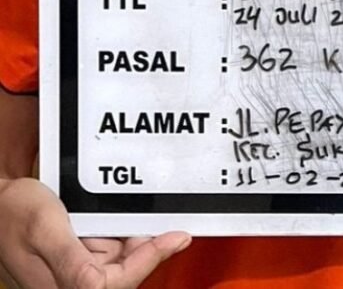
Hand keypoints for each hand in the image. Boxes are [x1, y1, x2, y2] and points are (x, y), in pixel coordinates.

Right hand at [0, 177, 190, 288]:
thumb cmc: (14, 212)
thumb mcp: (45, 229)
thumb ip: (72, 259)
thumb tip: (100, 286)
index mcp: (63, 286)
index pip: (118, 282)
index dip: (151, 260)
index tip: (177, 238)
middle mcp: (71, 283)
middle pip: (125, 273)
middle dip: (147, 247)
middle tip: (167, 220)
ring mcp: (76, 269)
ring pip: (120, 260)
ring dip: (135, 238)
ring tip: (141, 211)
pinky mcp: (78, 257)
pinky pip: (109, 249)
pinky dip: (121, 232)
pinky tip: (121, 215)